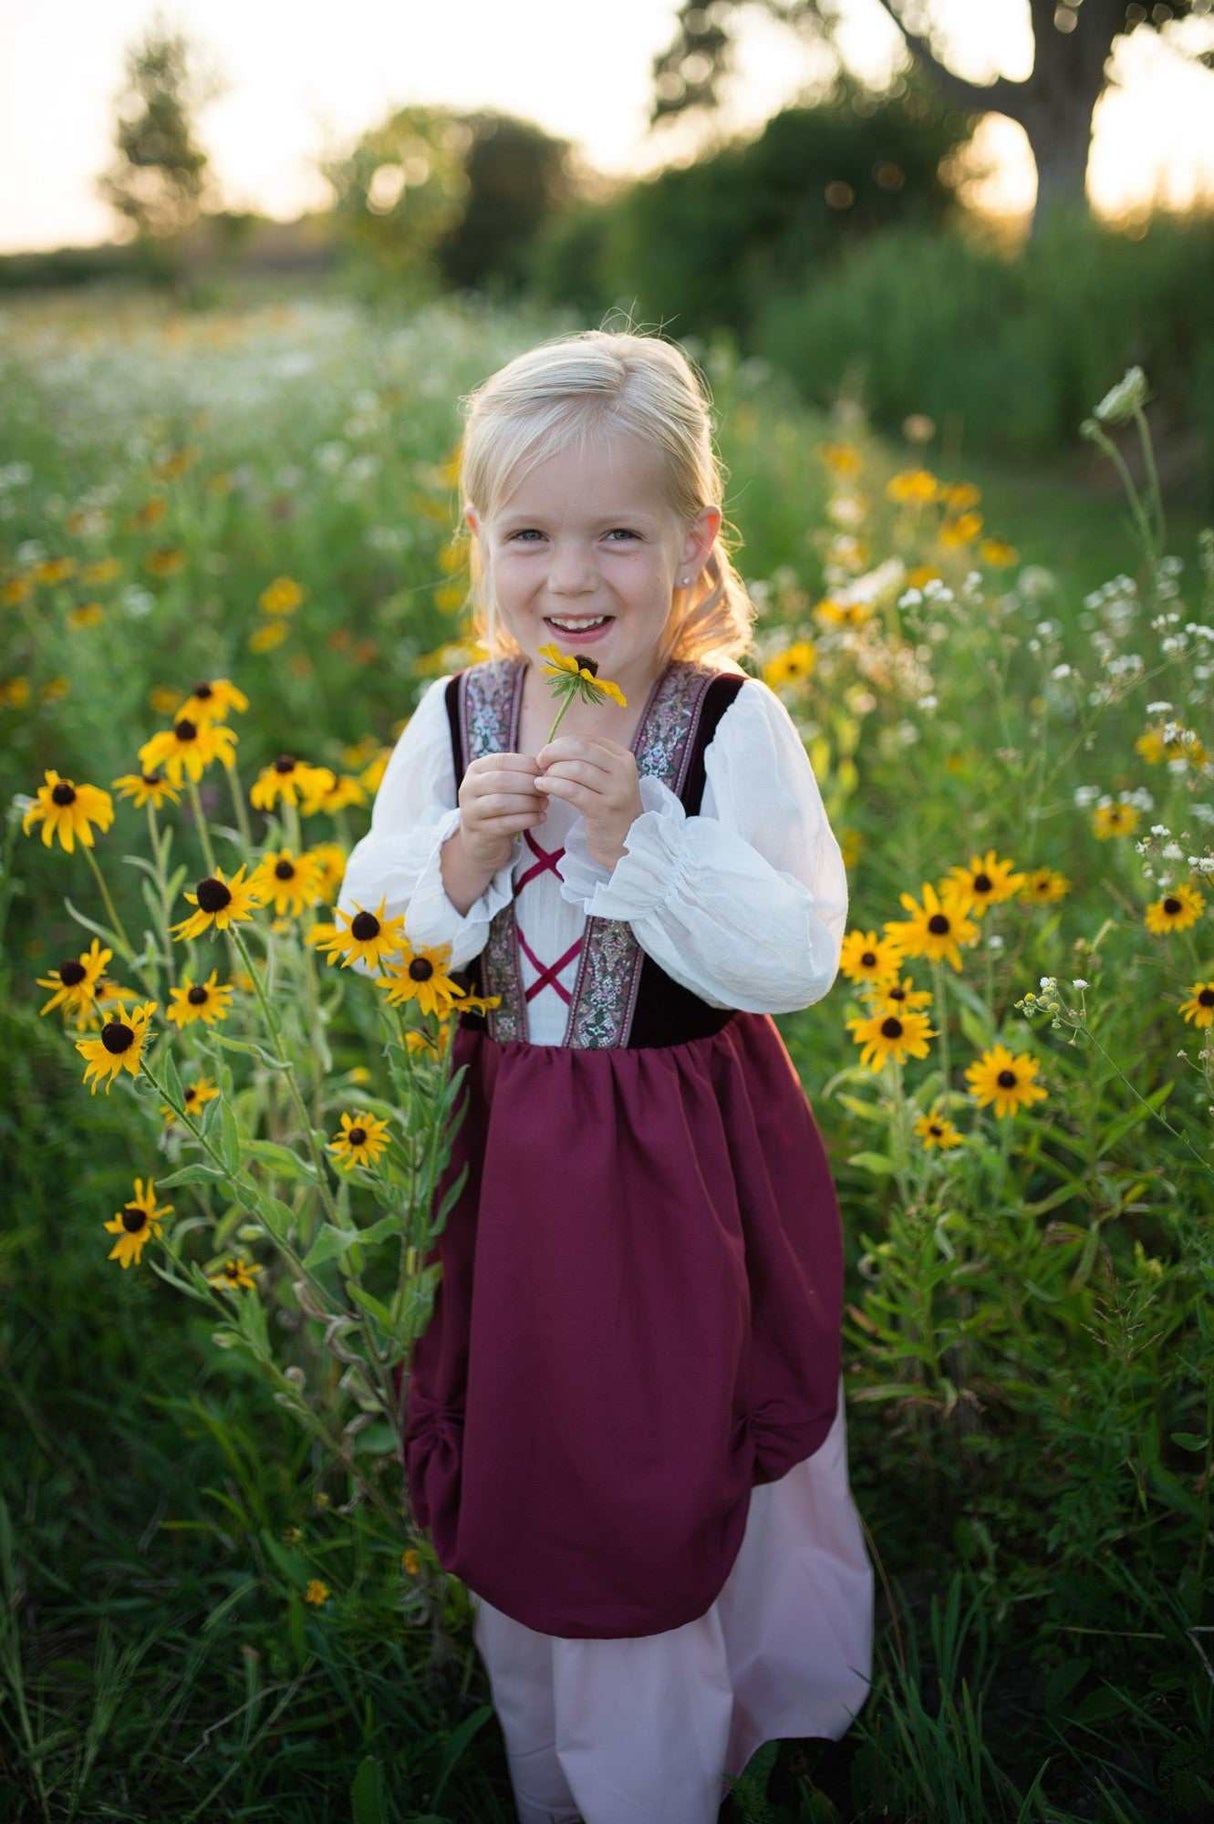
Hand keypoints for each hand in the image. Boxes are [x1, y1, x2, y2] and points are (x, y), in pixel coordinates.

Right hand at [457, 751, 546, 871]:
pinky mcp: (480, 831)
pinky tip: (541, 817)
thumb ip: (521, 773)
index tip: (544, 773)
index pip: (502, 761)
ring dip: (528, 803)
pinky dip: (527, 820)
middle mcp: (468, 788)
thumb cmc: (500, 803)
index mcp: (476, 769)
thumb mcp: (505, 783)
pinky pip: (506, 824)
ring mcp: (471, 811)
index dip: (526, 765)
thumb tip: (547, 768)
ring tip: (544, 804)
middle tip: (546, 790)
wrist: (482, 836)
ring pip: (502, 803)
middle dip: (528, 785)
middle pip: (501, 781)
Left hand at [534, 735, 643, 871]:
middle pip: (580, 749)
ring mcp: (616, 790)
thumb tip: (553, 747)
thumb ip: (587, 761)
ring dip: (552, 771)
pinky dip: (553, 785)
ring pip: (575, 769)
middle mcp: (623, 770)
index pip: (586, 740)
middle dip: (554, 752)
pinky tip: (542, 787)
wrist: (627, 842)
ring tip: (542, 779)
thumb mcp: (607, 779)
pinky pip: (572, 790)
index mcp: (623, 758)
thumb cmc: (610, 808)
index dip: (562, 743)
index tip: (548, 754)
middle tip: (540, 762)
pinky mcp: (603, 809)